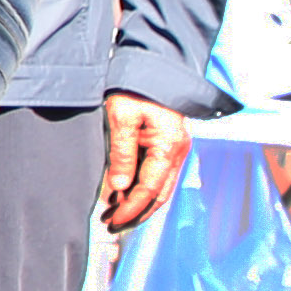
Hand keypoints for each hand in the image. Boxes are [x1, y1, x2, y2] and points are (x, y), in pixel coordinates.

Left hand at [99, 92, 190, 229]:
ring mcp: (176, 148)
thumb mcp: (122, 117)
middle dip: (137, 213)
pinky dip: (144, 187)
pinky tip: (125, 193)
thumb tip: (119, 187)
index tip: (114, 220)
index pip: (150, 189)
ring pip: (161, 186)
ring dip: (140, 202)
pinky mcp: (169, 144)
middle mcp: (177, 151)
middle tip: (113, 225)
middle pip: (160, 194)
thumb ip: (121, 153)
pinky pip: (159, 173)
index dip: (131, 208)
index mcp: (169, 147)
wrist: (153, 64)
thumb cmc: (136, 87)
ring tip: (115, 214)